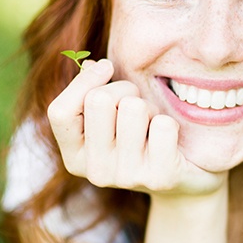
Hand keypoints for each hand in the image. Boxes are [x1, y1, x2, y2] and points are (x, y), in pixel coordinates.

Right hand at [47, 59, 226, 196]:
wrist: (183, 178)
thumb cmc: (141, 136)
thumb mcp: (111, 117)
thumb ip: (93, 91)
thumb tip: (90, 65)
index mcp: (75, 157)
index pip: (59, 112)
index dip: (84, 81)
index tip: (107, 67)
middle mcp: (96, 173)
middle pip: (99, 100)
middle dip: (124, 90)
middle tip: (138, 107)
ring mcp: (127, 178)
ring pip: (133, 107)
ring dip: (149, 107)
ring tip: (153, 125)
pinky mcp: (160, 178)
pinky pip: (162, 125)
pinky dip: (170, 123)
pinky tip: (170, 139)